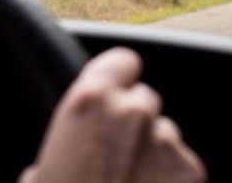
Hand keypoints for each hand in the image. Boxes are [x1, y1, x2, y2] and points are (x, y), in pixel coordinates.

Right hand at [19, 47, 206, 182]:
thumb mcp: (40, 172)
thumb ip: (67, 142)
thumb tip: (71, 151)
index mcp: (91, 103)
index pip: (122, 61)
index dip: (118, 79)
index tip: (115, 93)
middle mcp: (135, 113)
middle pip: (145, 101)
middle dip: (134, 124)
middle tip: (115, 158)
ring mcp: (167, 142)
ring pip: (165, 135)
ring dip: (152, 154)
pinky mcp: (192, 171)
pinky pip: (181, 165)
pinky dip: (170, 180)